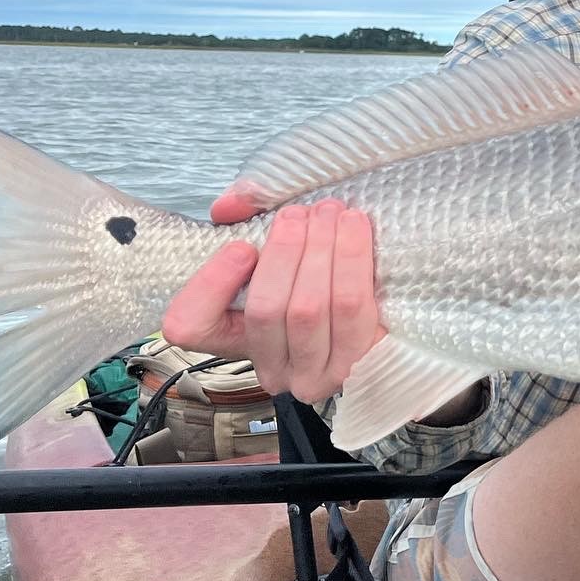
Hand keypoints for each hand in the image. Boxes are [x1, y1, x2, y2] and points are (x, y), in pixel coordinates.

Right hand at [163, 199, 384, 403]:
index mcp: (236, 340)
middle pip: (265, 310)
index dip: (211, 284)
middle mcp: (272, 369)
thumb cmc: (322, 268)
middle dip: (285, 251)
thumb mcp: (280, 246)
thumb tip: (227, 205)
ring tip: (330, 212)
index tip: (242, 246)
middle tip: (300, 213)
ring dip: (320, 250)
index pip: (190, 327)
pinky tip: (354, 228)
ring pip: (308, 309)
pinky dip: (352, 260)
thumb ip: (247, 217)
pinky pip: (353, 309)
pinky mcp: (361, 365)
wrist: (389, 304)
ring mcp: (316, 375)